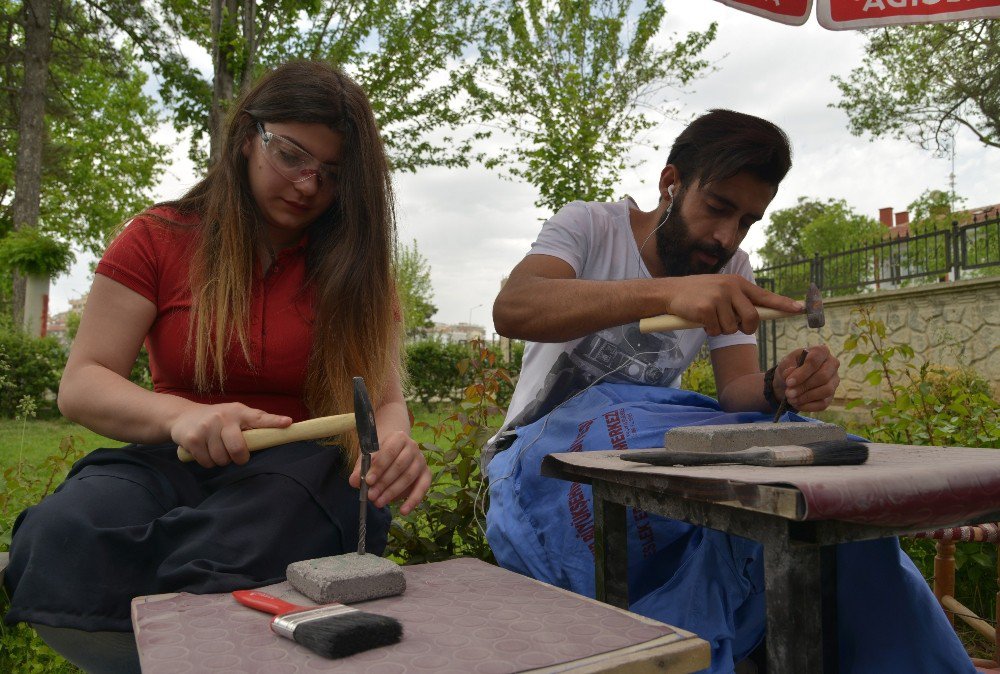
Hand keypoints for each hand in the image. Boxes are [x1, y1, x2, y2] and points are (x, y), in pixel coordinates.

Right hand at [171, 403, 292, 467]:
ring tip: (216, 448)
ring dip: (221, 460)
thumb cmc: (217, 420)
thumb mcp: (234, 416)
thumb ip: (252, 425)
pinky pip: (207, 462)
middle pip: (238, 449)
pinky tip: (204, 450)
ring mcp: (206, 427)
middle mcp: (223, 417)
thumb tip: (274, 435)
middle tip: (236, 455)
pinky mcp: (192, 439)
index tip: (288, 423)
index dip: (274, 422)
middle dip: (239, 458)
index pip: (259, 418)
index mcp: (239, 412)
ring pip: (222, 459)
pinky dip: (207, 462)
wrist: (182, 416)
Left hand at [349, 431, 430, 515]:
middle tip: (371, 496)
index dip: (379, 467)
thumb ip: (361, 468)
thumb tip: (354, 482)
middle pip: (399, 466)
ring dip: (392, 492)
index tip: (367, 481)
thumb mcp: (368, 456)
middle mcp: (413, 447)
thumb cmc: (380, 453)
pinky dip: (413, 501)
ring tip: (378, 502)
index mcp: (398, 438)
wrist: (395, 448)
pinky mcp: (426, 473)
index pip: (389, 452)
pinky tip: (403, 511)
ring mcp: (421, 460)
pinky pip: (423, 488)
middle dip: (383, 483)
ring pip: (409, 477)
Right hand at [662, 274, 803, 335]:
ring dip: (722, 329)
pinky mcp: (707, 308)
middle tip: (732, 326)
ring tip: (710, 318)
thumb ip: (739, 300)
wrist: (670, 292)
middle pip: (752, 318)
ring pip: (733, 328)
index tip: (800, 309)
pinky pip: (717, 330)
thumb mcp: (721, 290)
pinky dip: (710, 330)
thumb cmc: (698, 294)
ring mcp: (719, 297)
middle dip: (745, 328)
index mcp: (738, 283)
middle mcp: (731, 288)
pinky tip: (700, 320)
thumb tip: (755, 318)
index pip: (765, 296)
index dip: (783, 304)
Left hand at [774, 346, 840, 411]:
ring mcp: (834, 381)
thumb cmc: (790, 367)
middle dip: (804, 386)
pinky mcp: (831, 396)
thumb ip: (787, 367)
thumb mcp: (785, 363)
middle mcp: (832, 365)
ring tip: (791, 398)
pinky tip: (796, 404)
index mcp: (821, 352)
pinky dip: (808, 406)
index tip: (789, 382)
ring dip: (806, 397)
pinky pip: (823, 404)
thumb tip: (790, 375)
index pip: (814, 361)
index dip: (802, 373)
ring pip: (826, 391)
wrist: (790, 381)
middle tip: (788, 393)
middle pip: (823, 377)